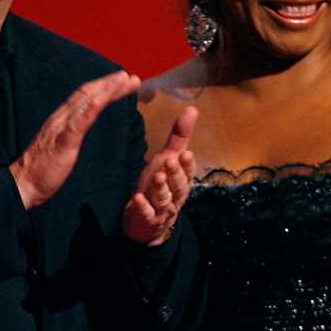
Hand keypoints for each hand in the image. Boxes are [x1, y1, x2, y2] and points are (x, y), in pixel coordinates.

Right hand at [11, 71, 140, 208]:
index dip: (104, 88)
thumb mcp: (60, 146)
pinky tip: (103, 99)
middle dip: (110, 84)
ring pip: (86, 102)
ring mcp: (61, 128)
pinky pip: (78, 123)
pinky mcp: (62, 142)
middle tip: (131, 77)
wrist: (22, 184)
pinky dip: (91, 108)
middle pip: (88, 94)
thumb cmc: (42, 169)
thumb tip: (81, 126)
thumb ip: (70, 133)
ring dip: (106, 89)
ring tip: (124, 81)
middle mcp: (61, 118)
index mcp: (61, 119)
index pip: (85, 97)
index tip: (122, 82)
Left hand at [122, 106, 197, 245]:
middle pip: (178, 185)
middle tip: (170, 160)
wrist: (147, 221)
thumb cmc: (159, 185)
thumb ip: (179, 137)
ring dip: (161, 188)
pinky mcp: (147, 220)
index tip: (186, 153)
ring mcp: (162, 209)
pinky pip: (147, 214)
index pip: (187, 171)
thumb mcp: (168, 160)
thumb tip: (192, 109)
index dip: (187, 164)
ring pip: (164, 199)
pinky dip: (143, 207)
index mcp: (182, 180)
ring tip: (157, 177)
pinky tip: (137, 199)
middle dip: (175, 173)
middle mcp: (175, 196)